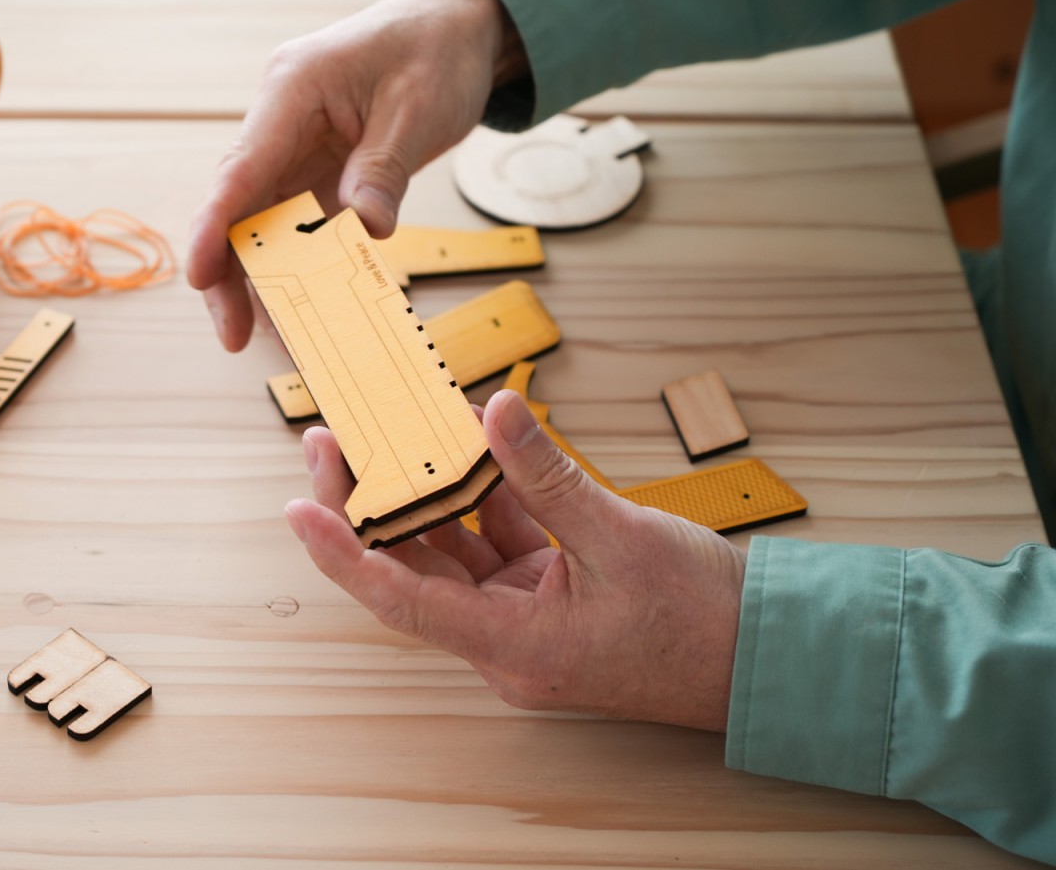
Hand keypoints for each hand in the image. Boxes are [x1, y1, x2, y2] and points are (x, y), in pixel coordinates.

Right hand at [186, 0, 526, 350]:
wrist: (460, 26)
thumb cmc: (436, 50)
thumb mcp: (419, 109)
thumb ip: (384, 171)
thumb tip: (364, 232)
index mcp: (291, 90)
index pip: (241, 168)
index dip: (214, 228)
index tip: (198, 277)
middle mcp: (280, 121)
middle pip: (238, 206)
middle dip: (229, 273)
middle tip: (235, 337)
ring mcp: (297, 147)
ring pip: (264, 224)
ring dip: (268, 280)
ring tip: (281, 340)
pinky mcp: (321, 170)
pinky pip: (302, 227)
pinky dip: (305, 268)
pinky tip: (312, 311)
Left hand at [286, 389, 746, 730]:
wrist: (768, 655)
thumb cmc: (702, 619)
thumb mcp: (621, 535)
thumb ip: (548, 475)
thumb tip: (491, 412)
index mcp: (514, 646)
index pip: (401, 598)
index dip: (342, 553)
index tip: (297, 510)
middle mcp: (505, 640)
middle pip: (411, 570)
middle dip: (365, 506)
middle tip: (327, 445)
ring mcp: (525, 619)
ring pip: (449, 553)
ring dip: (419, 497)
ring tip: (381, 434)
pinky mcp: (548, 597)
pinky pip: (496, 542)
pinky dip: (480, 497)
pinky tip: (465, 446)